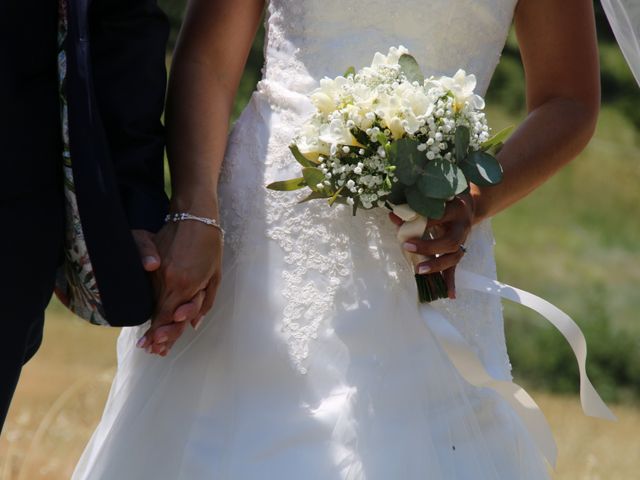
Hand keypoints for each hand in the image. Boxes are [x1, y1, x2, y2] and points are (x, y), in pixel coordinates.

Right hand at [136, 218, 222, 355]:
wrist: (194, 218)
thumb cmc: (210, 246)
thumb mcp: (215, 276)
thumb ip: (204, 302)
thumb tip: (193, 325)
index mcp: (185, 284)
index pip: (169, 316)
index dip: (163, 333)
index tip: (157, 348)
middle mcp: (168, 281)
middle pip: (160, 314)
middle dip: (157, 334)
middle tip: (151, 351)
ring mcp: (157, 273)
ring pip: (153, 304)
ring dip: (153, 322)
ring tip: (148, 342)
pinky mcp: (152, 266)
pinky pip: (150, 291)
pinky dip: (151, 305)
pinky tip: (150, 315)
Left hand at [391, 194, 474, 298]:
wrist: (467, 205)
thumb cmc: (444, 201)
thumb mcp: (433, 201)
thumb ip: (413, 208)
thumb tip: (393, 216)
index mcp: (455, 209)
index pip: (439, 216)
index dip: (422, 221)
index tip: (405, 224)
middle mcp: (462, 227)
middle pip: (450, 242)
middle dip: (428, 247)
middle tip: (407, 247)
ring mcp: (463, 241)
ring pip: (454, 257)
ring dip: (437, 266)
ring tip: (419, 271)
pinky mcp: (459, 251)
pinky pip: (455, 268)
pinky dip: (451, 282)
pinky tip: (450, 295)